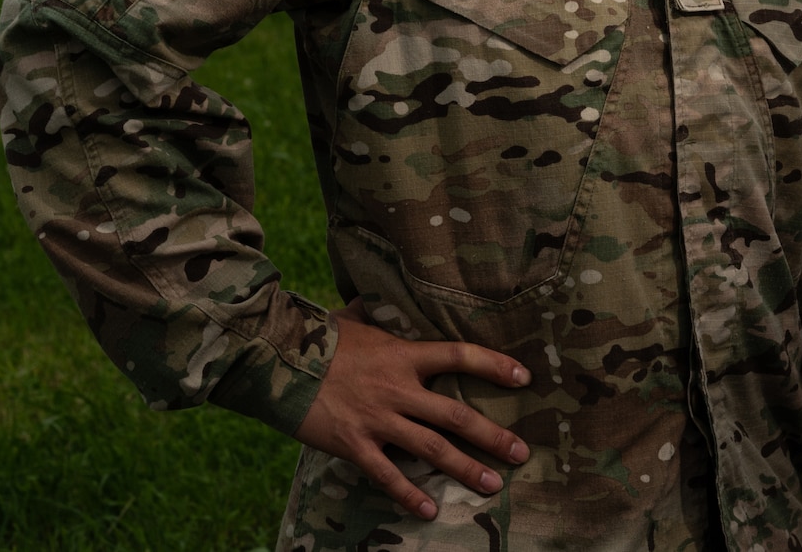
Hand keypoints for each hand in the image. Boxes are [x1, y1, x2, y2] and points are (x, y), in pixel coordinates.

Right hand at [294, 304, 532, 520]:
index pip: (460, 355)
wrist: (276, 361)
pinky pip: (387, 474)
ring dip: (464, 469)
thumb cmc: (319, 338)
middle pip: (455, 414)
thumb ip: (379, 314)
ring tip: (493, 485)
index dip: (495, 365)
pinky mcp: (354, 444)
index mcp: (403, 354)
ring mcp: (377, 419)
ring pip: (431, 448)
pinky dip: (409, 494)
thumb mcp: (356, 319)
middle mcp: (398, 388)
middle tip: (522, 453)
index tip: (525, 377)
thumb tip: (380, 292)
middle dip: (492, 436)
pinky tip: (430, 510)